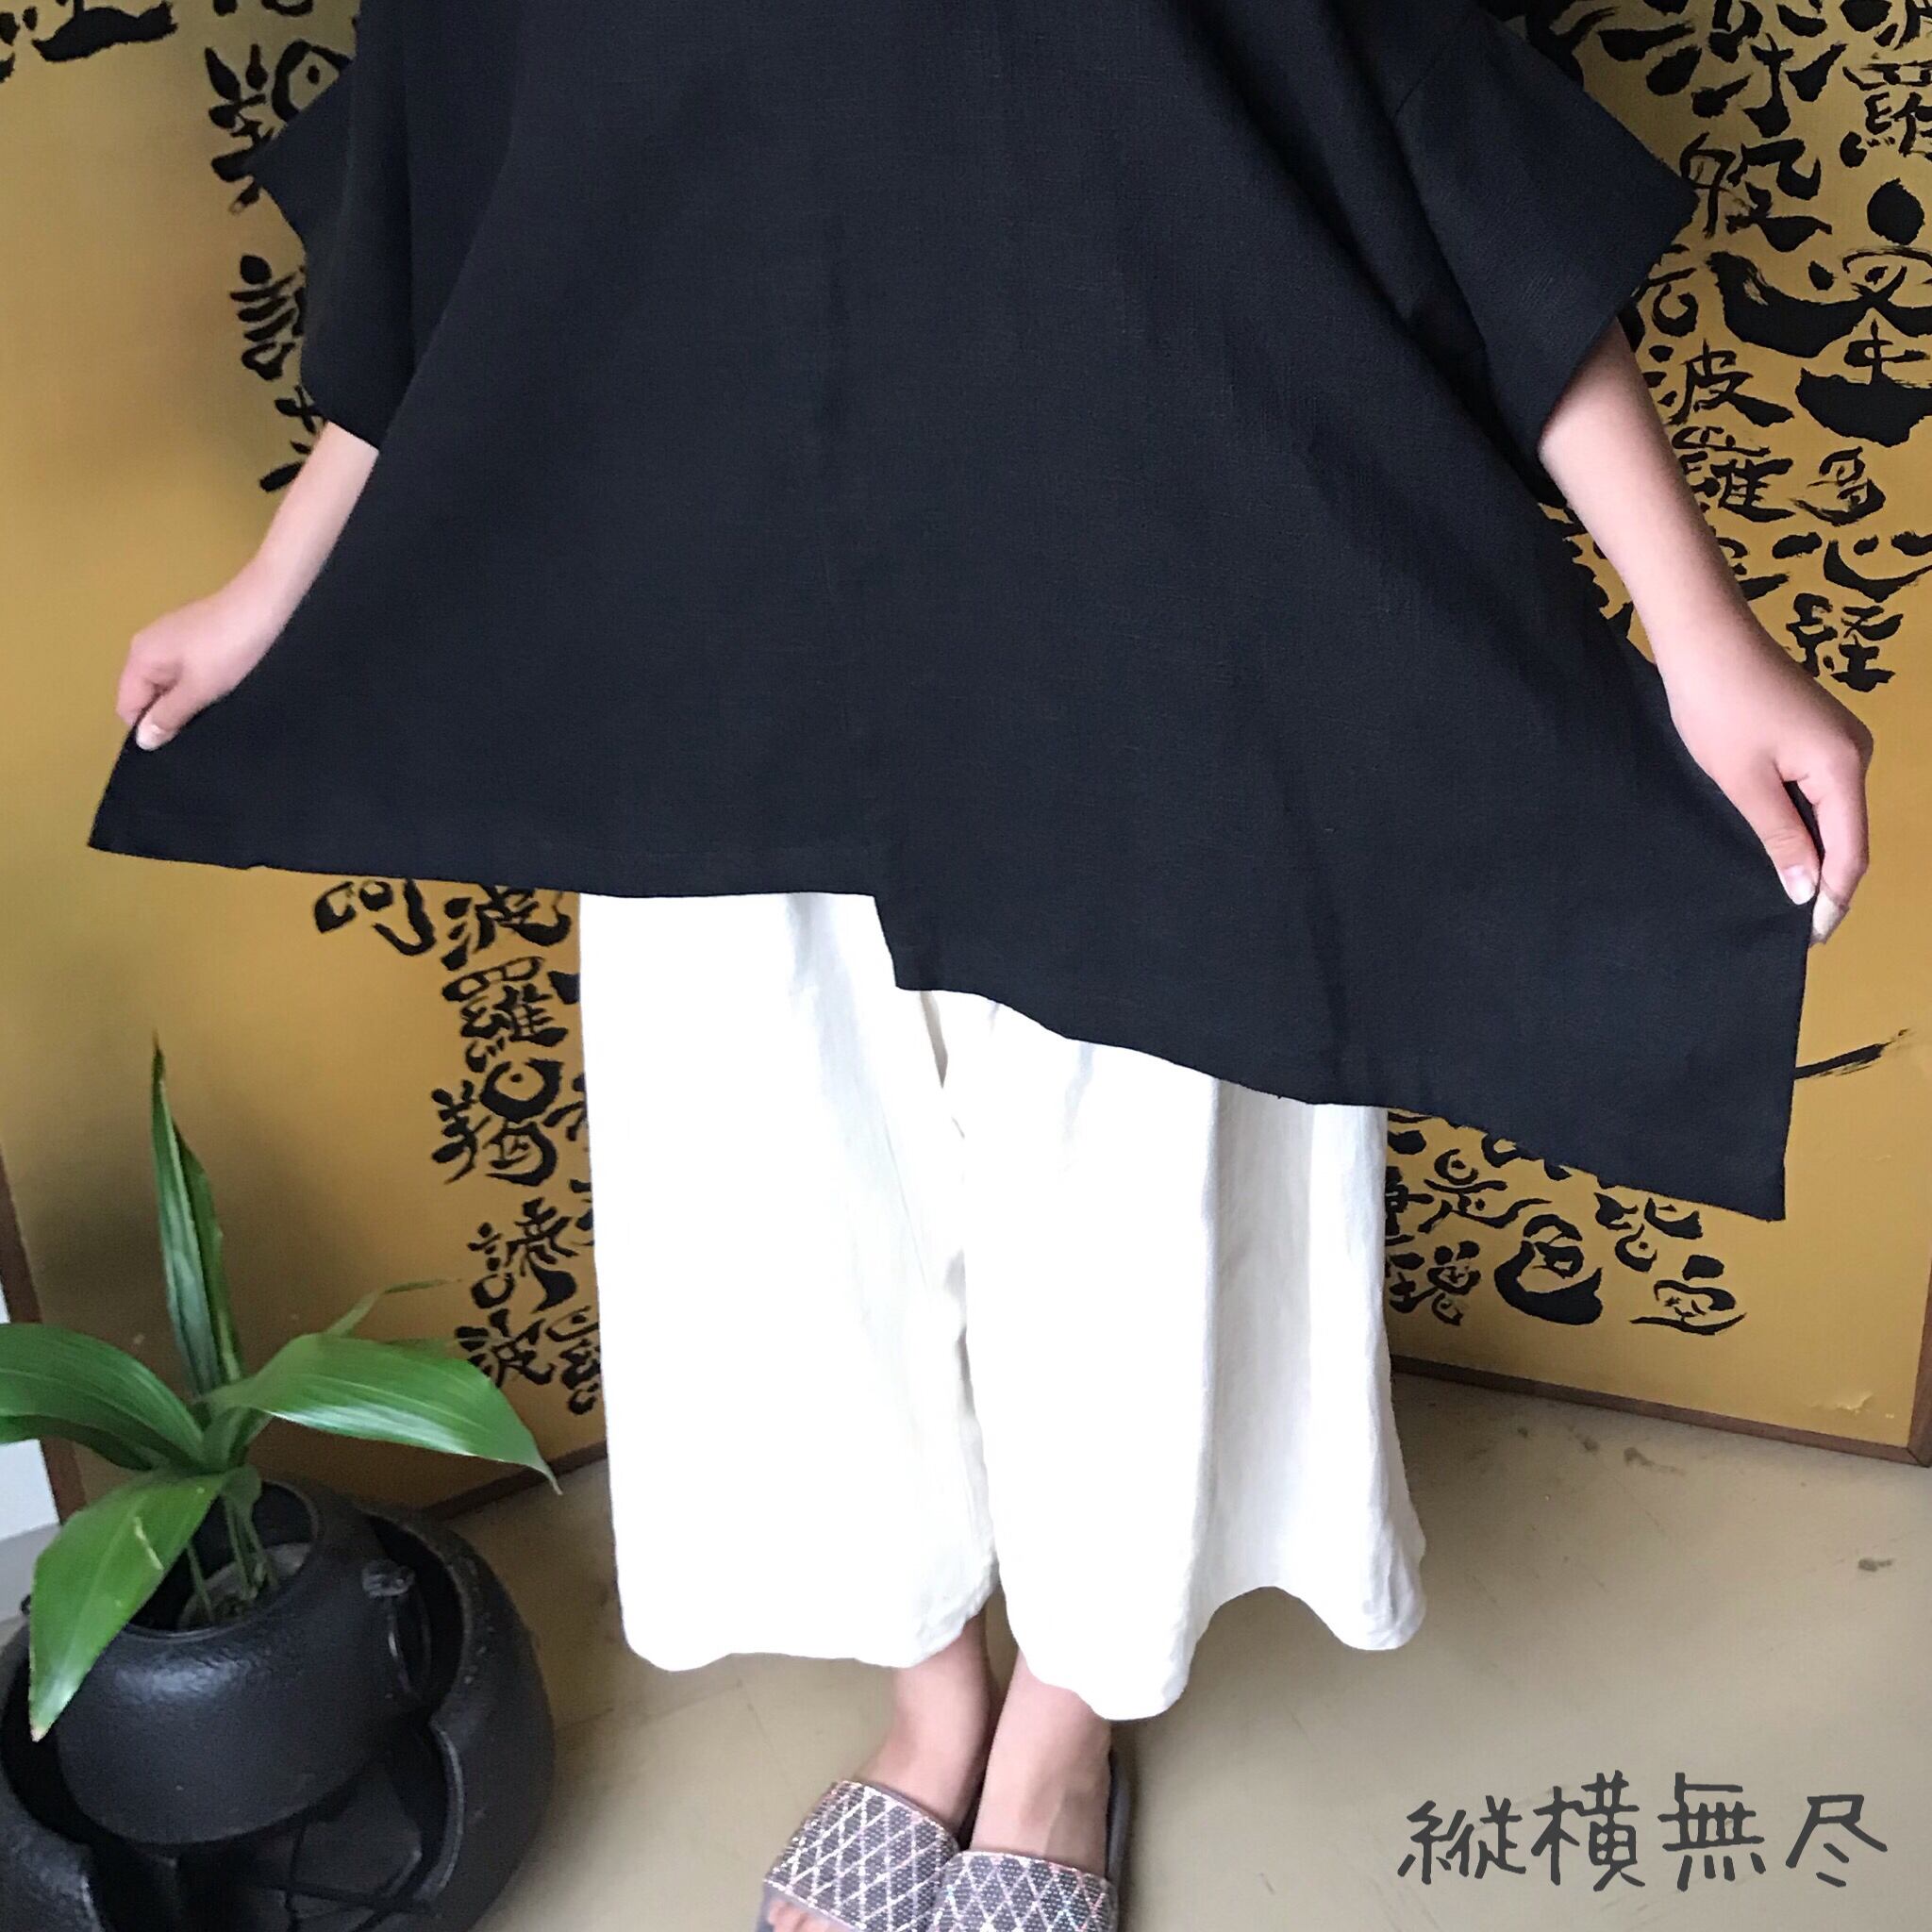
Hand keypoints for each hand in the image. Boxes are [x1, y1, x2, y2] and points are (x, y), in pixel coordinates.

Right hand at [114, 569, 288, 751]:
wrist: (266, 605)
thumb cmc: (228, 649)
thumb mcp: (198, 689)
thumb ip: (168, 715)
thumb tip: (142, 740)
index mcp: (140, 657)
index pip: (127, 705)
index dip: (147, 729)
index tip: (175, 745)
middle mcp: (148, 645)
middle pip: (146, 695)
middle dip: (167, 716)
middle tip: (198, 733)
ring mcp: (172, 639)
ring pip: (169, 684)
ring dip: (185, 702)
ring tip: (211, 714)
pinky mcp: (195, 638)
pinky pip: (186, 671)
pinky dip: (198, 685)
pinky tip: (220, 692)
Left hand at [1651, 608, 1872, 944]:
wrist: (1705, 637)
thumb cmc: (1717, 706)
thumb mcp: (1744, 783)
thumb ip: (1780, 838)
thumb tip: (1807, 892)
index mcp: (1843, 767)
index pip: (1849, 851)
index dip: (1832, 899)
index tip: (1809, 938)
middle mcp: (1854, 753)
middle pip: (1846, 834)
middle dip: (1823, 880)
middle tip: (1790, 926)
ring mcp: (1837, 741)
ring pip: (1831, 814)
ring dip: (1810, 851)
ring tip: (1780, 894)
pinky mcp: (1815, 734)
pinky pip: (1816, 792)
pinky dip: (1801, 822)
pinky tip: (1777, 845)